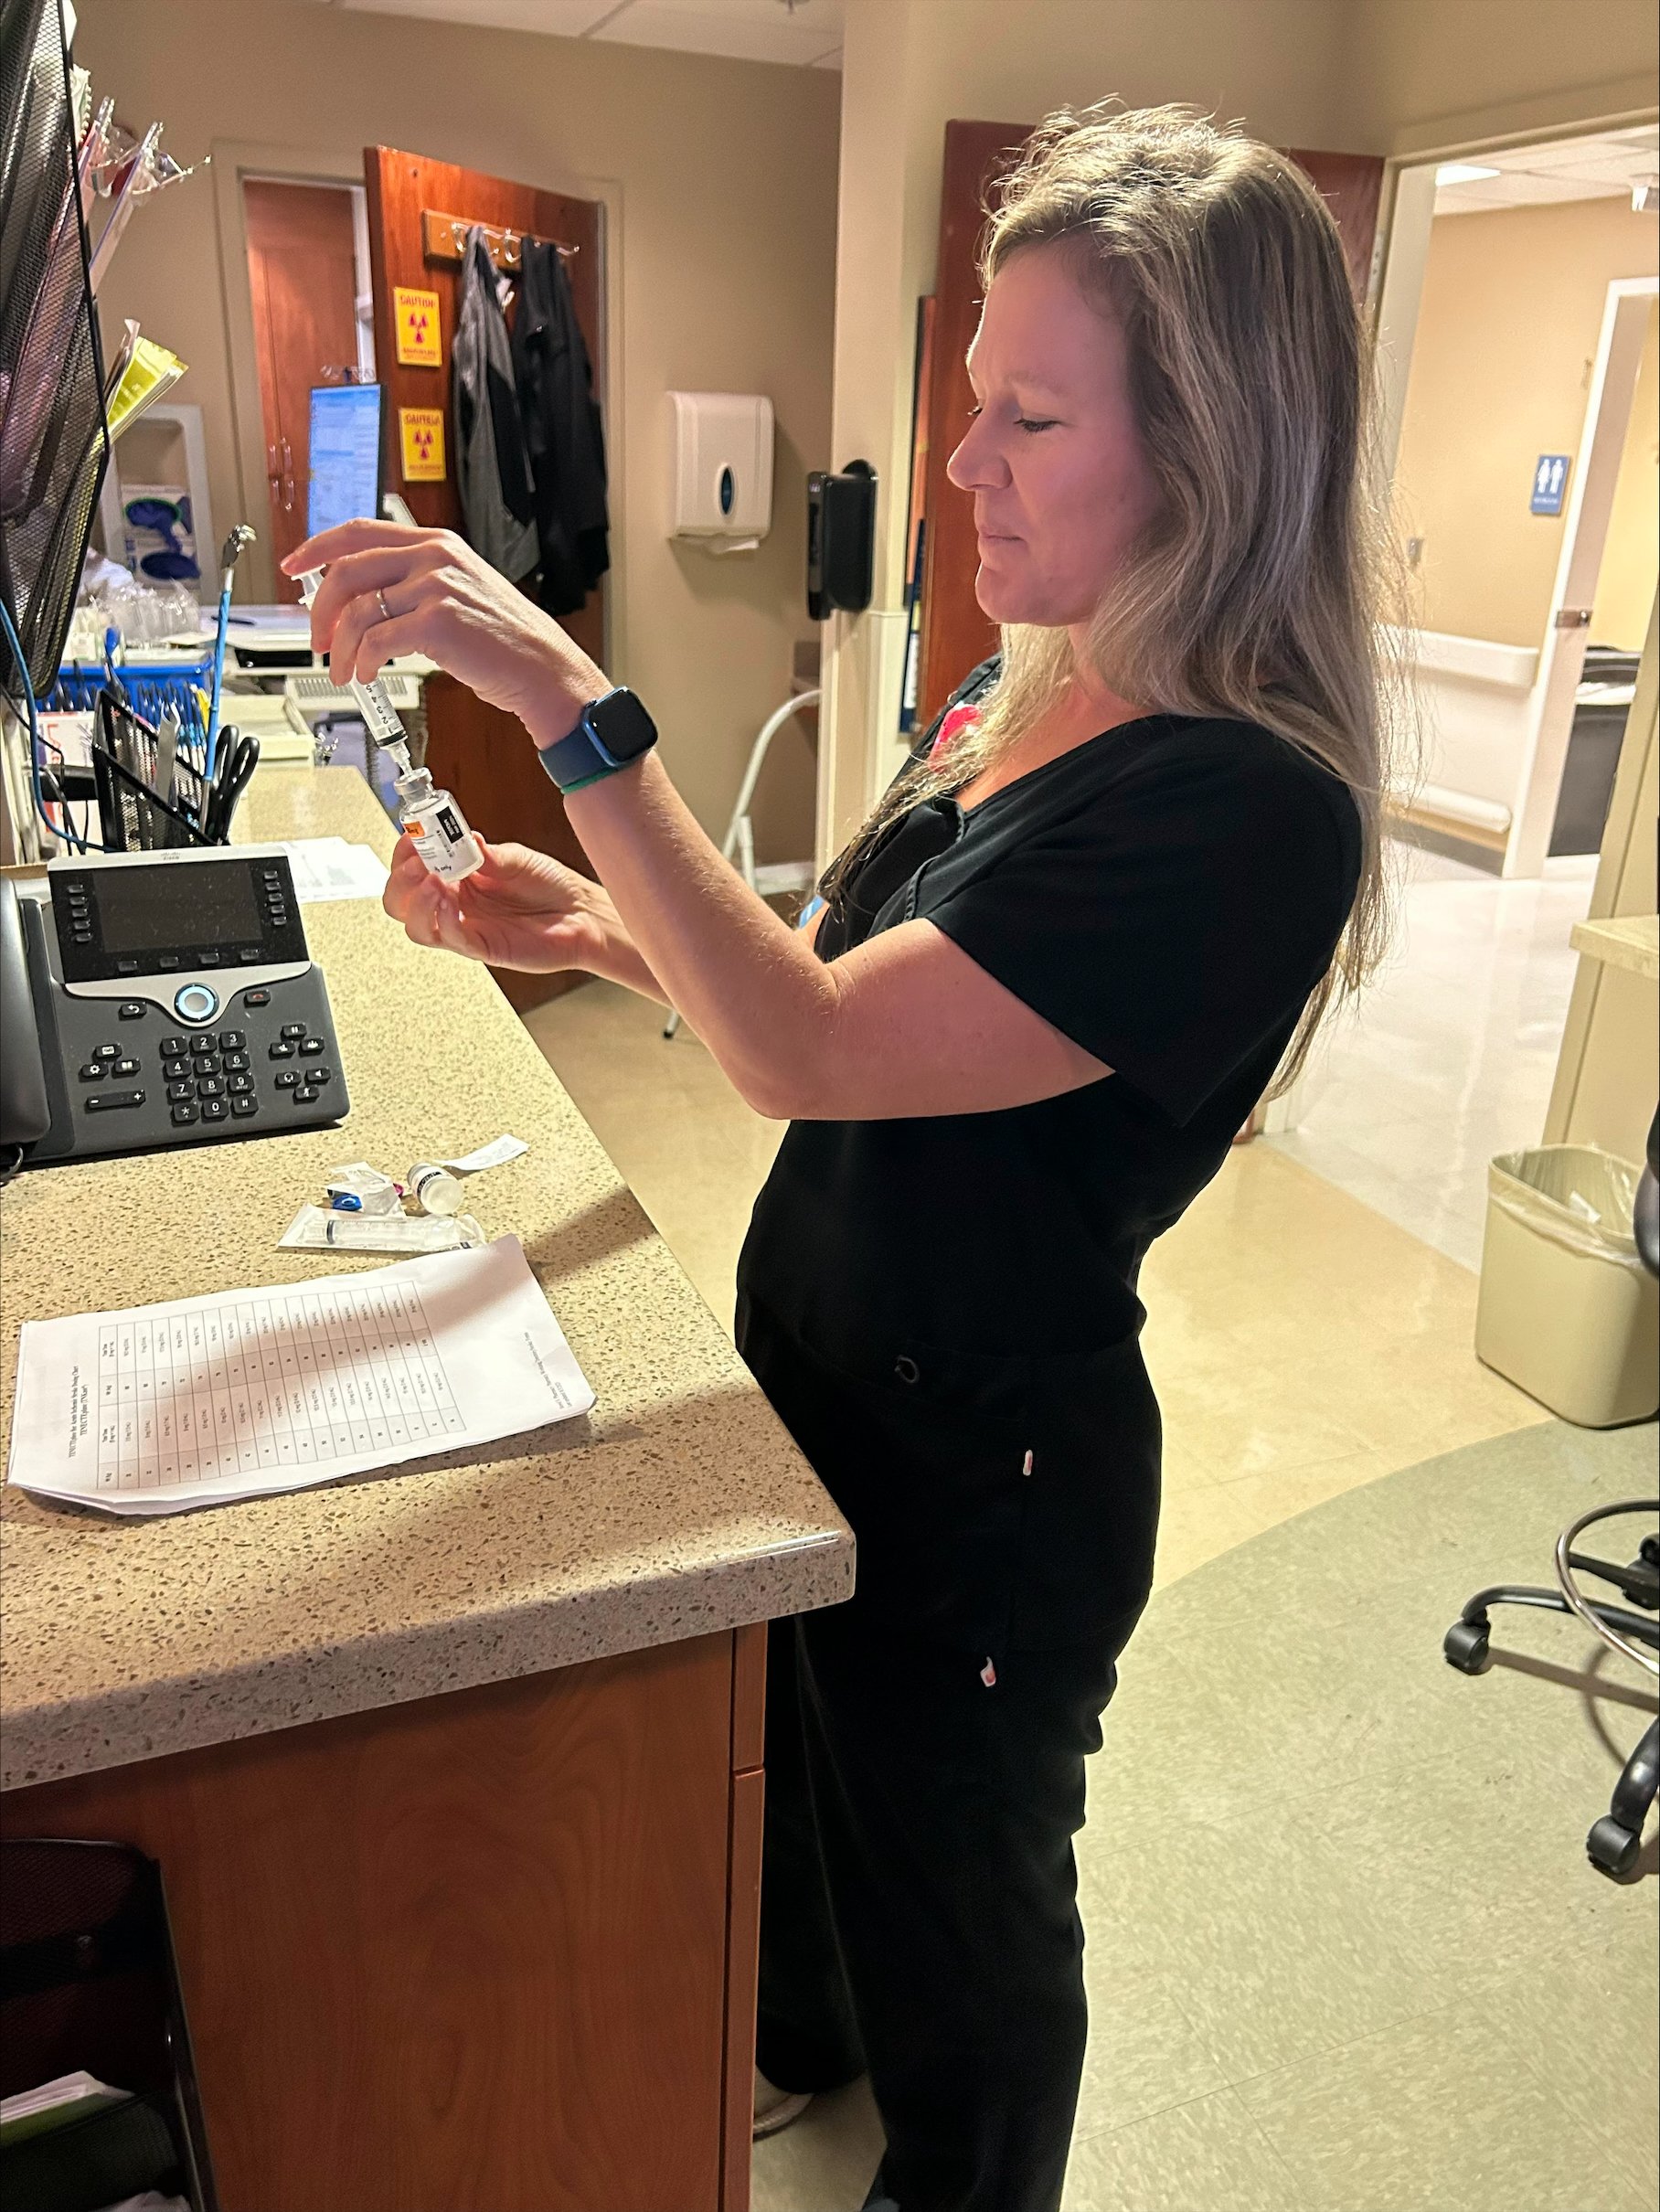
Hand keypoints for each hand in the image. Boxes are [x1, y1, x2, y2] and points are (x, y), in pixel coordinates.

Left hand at [281, 520, 606, 749]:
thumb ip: (414, 583)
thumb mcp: (460, 591)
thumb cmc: (505, 639)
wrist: (543, 667)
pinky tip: (366, 674)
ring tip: (343, 670)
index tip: (293, 566)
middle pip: (347, 570)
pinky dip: (362, 662)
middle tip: (316, 639)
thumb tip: (360, 600)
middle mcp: (434, 557)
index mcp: (435, 542)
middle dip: (320, 610)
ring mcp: (436, 587)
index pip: (358, 533)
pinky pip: (377, 641)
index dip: (316, 548)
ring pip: (358, 611)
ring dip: (340, 647)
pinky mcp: (438, 623)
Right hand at [384, 834, 620, 973]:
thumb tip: (465, 837)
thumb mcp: (515, 859)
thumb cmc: (550, 885)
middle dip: (401, 880)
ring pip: (416, 926)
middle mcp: (455, 903)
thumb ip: (487, 853)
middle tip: (418, 863)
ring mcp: (465, 927)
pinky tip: (451, 901)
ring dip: (417, 903)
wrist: (582, 913)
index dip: (403, 853)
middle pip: (401, 901)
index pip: (411, 869)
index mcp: (457, 876)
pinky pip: (448, 939)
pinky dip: (443, 919)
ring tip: (434, 882)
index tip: (411, 836)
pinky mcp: (482, 947)